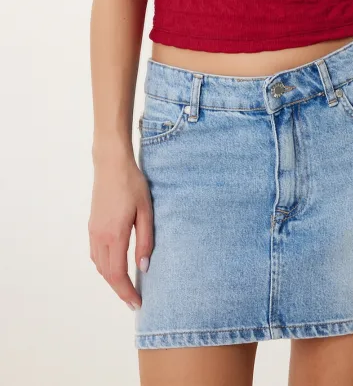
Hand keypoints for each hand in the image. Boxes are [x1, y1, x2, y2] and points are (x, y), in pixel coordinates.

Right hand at [88, 155, 153, 310]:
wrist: (111, 164)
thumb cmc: (133, 184)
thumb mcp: (146, 211)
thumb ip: (146, 240)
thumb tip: (144, 267)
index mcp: (115, 234)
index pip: (117, 274)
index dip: (126, 292)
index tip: (137, 304)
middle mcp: (100, 236)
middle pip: (106, 274)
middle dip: (120, 290)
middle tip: (134, 301)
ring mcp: (93, 231)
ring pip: (99, 265)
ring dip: (112, 279)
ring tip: (127, 286)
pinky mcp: (92, 226)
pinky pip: (95, 254)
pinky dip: (105, 266)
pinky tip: (116, 265)